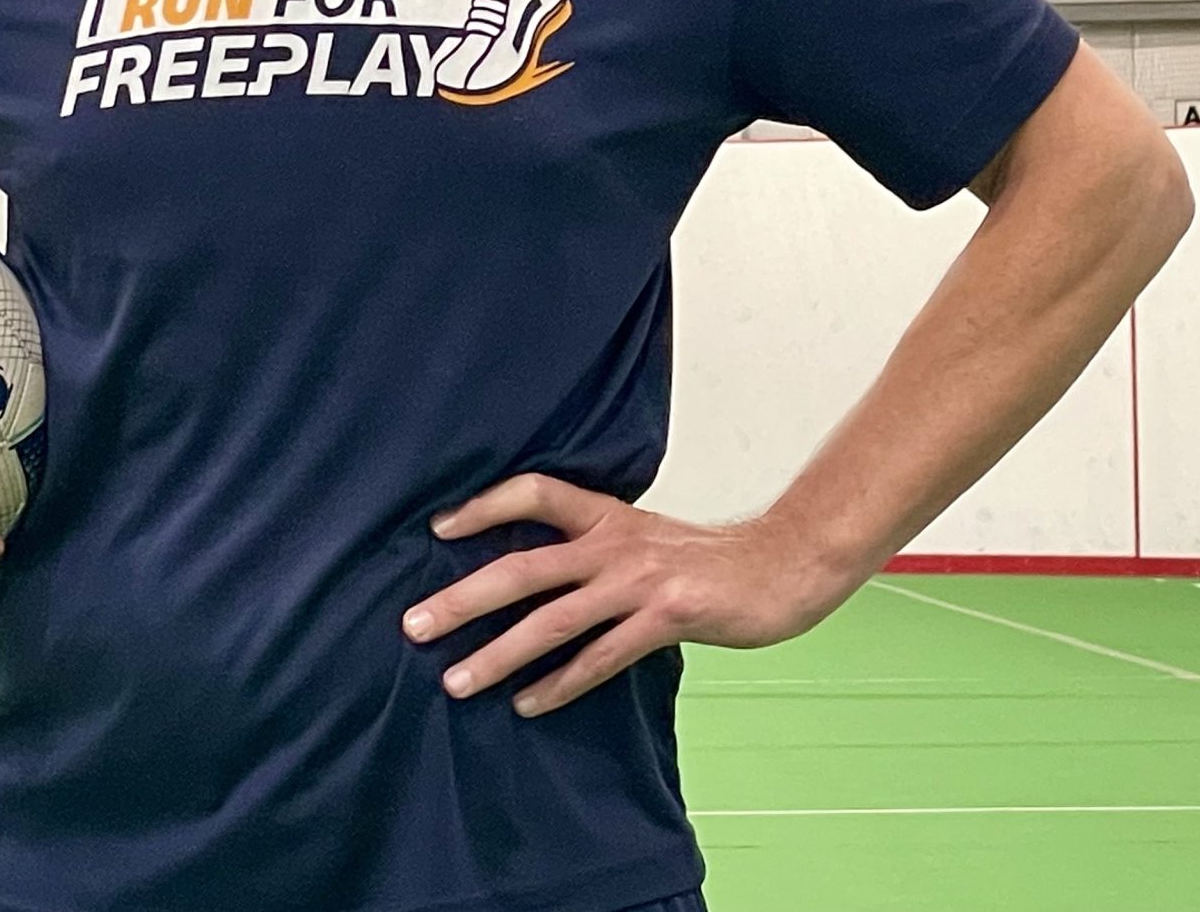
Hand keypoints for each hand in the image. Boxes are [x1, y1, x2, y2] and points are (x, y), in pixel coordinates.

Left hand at [400, 473, 851, 717]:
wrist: (785, 566)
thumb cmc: (712, 560)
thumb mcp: (647, 538)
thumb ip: (598, 550)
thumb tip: (542, 573)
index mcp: (608, 516)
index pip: (535, 494)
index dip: (484, 506)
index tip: (438, 529)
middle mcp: (615, 544)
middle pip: (523, 567)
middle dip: (463, 598)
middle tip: (413, 624)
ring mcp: (639, 582)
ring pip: (552, 621)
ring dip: (498, 654)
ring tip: (457, 681)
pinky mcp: (667, 619)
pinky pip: (601, 657)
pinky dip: (561, 684)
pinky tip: (529, 705)